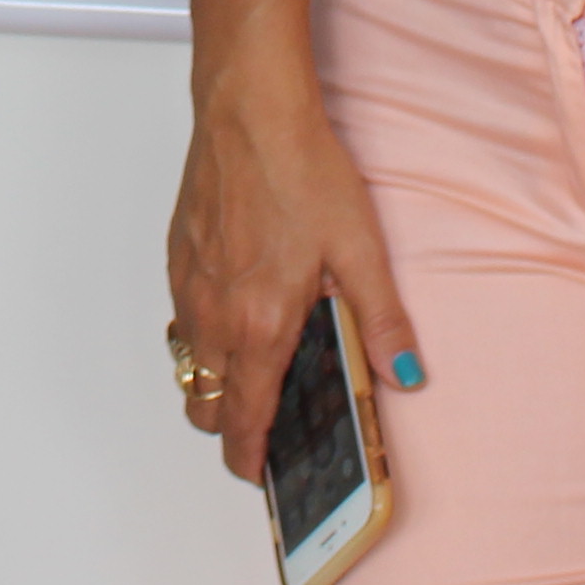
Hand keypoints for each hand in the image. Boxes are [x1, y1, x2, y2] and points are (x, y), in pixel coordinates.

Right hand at [163, 42, 417, 488]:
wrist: (249, 109)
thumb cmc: (299, 168)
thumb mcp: (360, 247)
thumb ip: (382, 320)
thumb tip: (406, 372)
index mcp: (259, 324)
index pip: (241, 421)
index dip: (250, 461)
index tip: (265, 475)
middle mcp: (213, 315)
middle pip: (204, 406)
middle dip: (232, 426)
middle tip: (270, 420)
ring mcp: (189, 287)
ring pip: (189, 365)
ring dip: (215, 381)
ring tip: (259, 364)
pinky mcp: (178, 259)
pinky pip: (182, 322)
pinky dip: (203, 336)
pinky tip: (241, 308)